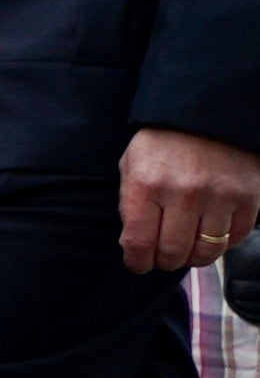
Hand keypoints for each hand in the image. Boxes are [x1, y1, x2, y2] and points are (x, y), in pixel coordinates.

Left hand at [122, 128, 259, 275]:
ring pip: (207, 252)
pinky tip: (212, 233)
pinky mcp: (248, 198)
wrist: (208, 113)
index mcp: (147, 185)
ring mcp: (219, 197)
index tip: (138, 264)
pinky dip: (223, 243)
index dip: (137, 261)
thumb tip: (134, 244)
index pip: (139, 242)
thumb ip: (130, 204)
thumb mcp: (132, 164)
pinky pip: (235, 239)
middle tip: (164, 256)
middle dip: (164, 261)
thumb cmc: (163, 141)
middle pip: (174, 253)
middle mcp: (183, 194)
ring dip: (194, 257)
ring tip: (188, 248)